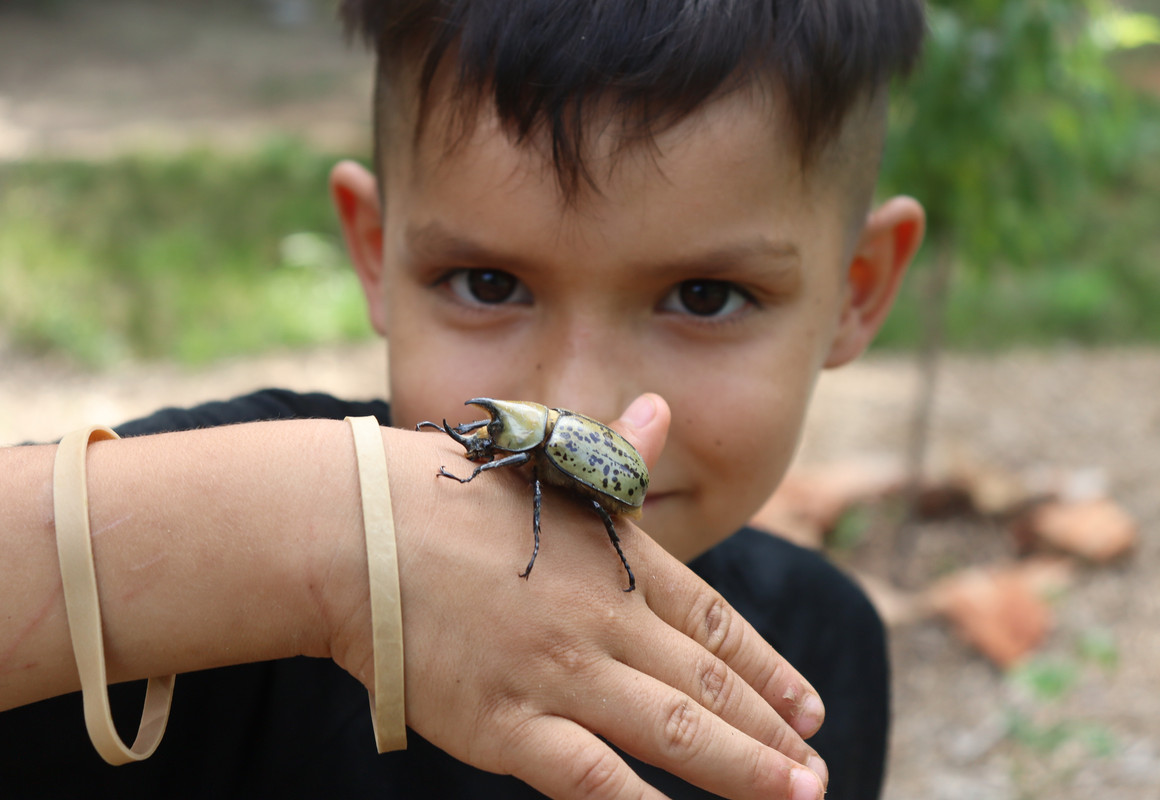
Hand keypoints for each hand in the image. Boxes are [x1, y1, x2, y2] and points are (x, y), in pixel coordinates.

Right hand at [326, 395, 827, 799]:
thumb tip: (659, 406)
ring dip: (742, 769)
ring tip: (794, 795)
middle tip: (815, 772)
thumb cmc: (447, 496)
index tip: (809, 708)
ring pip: (675, 732)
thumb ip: (614, 452)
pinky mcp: (506, 723)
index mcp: (618, 559)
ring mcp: (561, 673)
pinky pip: (593, 779)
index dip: (771, 671)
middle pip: (710, 685)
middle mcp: (605, 619)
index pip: (717, 626)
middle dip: (771, 732)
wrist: (358, 529)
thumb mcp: (542, 466)